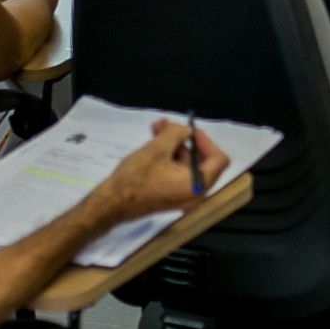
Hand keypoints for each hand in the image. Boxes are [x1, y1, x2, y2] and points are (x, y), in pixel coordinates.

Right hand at [91, 121, 230, 220]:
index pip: (218, 160)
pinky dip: (168, 155)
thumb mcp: (157, 149)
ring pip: (185, 163)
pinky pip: (175, 171)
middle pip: (200, 160)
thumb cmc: (136, 178)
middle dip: (185, 139)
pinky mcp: (169, 194)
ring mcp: (181, 195)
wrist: (111, 204)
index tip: (189, 130)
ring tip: (157, 126)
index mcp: (197, 185)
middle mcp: (194, 193)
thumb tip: (186, 130)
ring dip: (173, 144)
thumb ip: (177, 134)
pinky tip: (154, 138)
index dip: (206, 141)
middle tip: (170, 124)